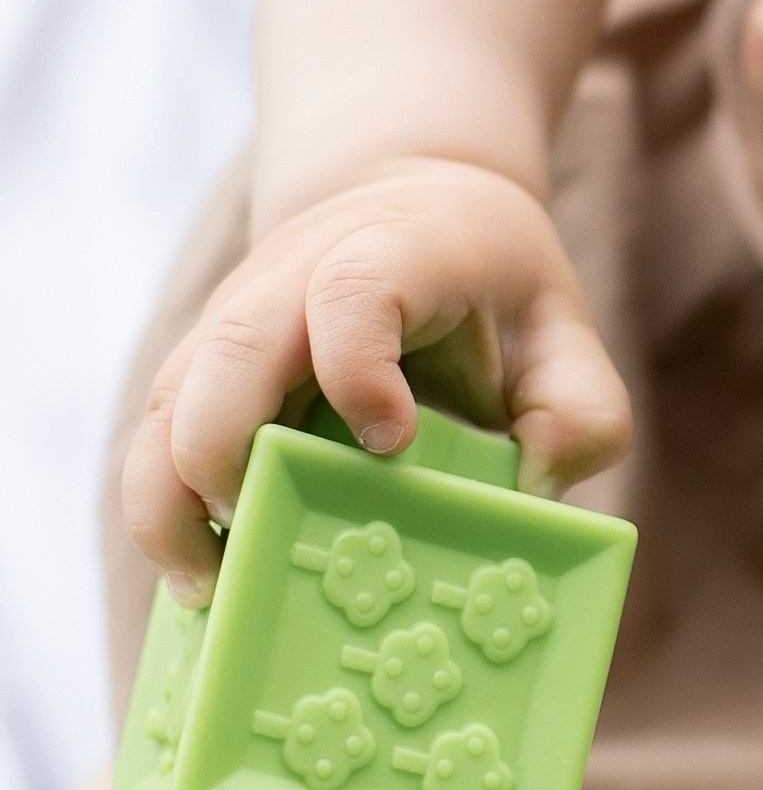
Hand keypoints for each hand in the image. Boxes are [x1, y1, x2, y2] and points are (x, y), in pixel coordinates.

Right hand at [123, 162, 631, 594]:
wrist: (408, 200)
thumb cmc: (490, 282)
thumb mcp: (565, 331)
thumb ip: (581, 411)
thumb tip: (536, 495)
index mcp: (395, 252)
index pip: (355, 289)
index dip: (358, 363)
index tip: (394, 440)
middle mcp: (292, 280)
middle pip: (228, 353)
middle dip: (226, 456)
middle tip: (259, 543)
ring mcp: (233, 323)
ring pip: (163, 404)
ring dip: (169, 501)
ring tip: (208, 589)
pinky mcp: (199, 368)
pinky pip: (153, 439)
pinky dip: (162, 508)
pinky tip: (201, 576)